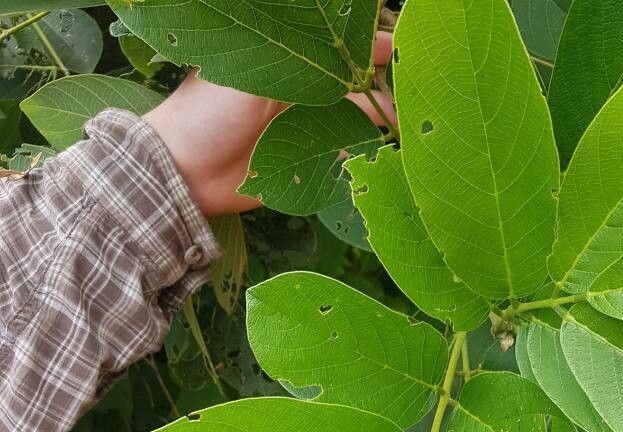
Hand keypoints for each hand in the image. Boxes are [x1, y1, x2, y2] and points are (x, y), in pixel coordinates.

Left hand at [145, 33, 394, 216]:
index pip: (334, 48)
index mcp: (285, 63)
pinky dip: (361, 160)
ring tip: (406, 131)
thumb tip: (327, 41)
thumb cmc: (207, 112)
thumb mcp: (249, 74)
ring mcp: (300, 131)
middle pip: (351, 87)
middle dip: (382, 90)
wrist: (182, 172)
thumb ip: (293, 63)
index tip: (398, 48)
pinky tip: (384, 160)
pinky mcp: (301, 167)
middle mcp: (296, 94)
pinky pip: (340, 161)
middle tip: (413, 99)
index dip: (368, 46)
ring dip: (378, 127)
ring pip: (351, 124)